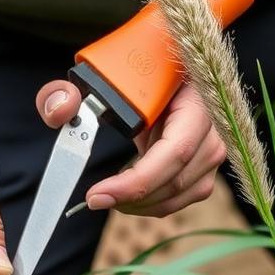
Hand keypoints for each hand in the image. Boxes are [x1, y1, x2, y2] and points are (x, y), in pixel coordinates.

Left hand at [35, 81, 225, 216]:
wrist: (164, 70)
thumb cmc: (134, 73)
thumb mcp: (94, 76)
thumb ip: (66, 92)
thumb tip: (60, 111)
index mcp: (195, 98)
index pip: (175, 151)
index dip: (138, 180)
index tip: (98, 193)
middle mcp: (213, 128)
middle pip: (176, 180)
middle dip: (131, 197)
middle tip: (94, 199)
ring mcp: (214, 149)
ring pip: (180, 195)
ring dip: (140, 204)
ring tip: (108, 194)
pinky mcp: (207, 167)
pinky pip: (181, 198)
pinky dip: (151, 203)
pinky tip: (127, 193)